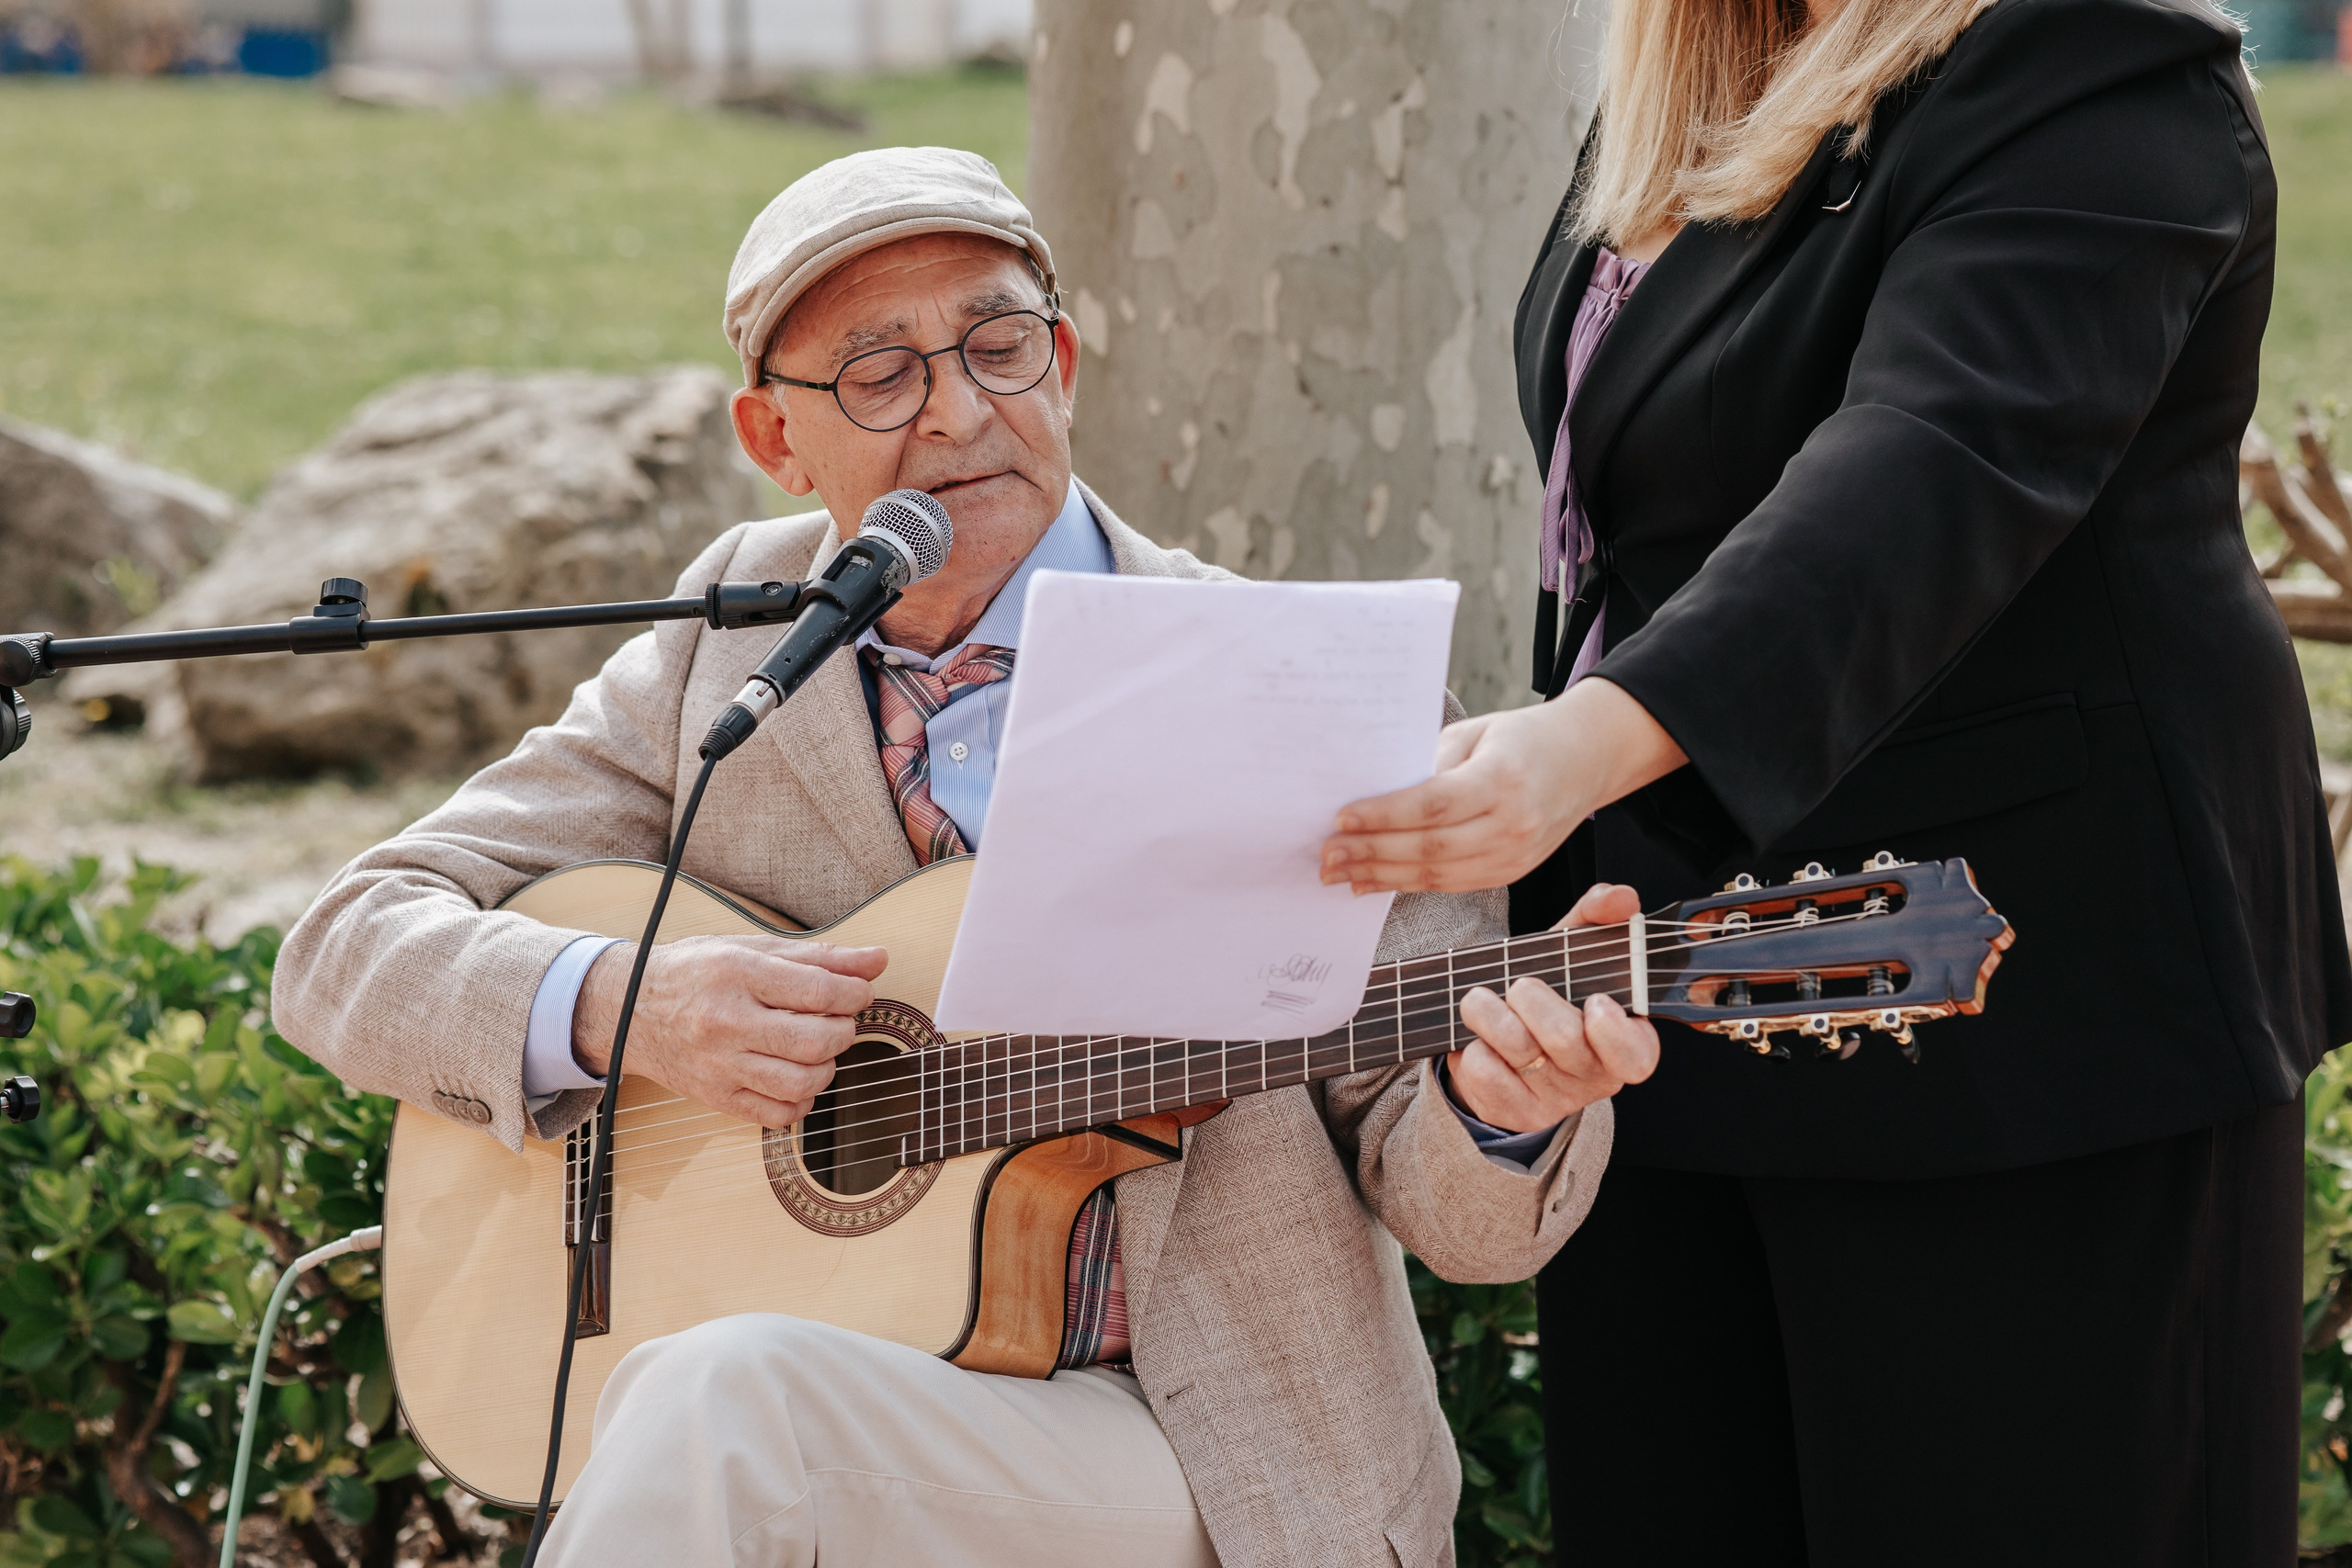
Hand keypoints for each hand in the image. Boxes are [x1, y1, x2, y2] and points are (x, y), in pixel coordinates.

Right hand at [572, 935, 887, 1128]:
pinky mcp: (716, 1097)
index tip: (859, 994)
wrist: (629, 1009)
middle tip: (839, 1022)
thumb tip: (878, 960)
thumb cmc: (697, 973)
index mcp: (738, 974)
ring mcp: (720, 1064)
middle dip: (844, 1033)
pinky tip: (798, 1079)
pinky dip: (801, 1102)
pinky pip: (776, 1115)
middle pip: (814, 1041)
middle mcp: (727, 1021)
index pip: (818, 990)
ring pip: (800, 1082)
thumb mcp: (752, 949)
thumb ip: (819, 956)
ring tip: (820, 1050)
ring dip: (827, 1068)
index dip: (855, 994)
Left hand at [1320, 677, 1685, 893]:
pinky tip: (1373, 881)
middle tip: (1327, 853)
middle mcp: (1514, 823)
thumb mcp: (1477, 732)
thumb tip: (1377, 793)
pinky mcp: (1510, 873)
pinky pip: (1451, 884)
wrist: (1584, 760)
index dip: (1385, 814)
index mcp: (1504, 778)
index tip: (1342, 817)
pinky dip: (1408, 884)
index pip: (1434, 803)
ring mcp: (1516, 855)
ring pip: (1438, 874)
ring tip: (1339, 872)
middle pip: (1431, 846)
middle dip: (1372, 853)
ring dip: (1382, 876)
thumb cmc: (1522, 738)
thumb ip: (1431, 763)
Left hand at [1447, 883, 1660, 1133]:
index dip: (1614, 1032)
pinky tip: (1477, 1039)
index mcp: (1625, 1040)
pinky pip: (1485, 1072)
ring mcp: (1554, 1099)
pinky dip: (1471, 1046)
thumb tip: (1621, 897)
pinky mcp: (1514, 1111)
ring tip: (1479, 1000)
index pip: (1636, 1055)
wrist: (1500, 1039)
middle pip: (1564, 1039)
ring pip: (1518, 1050)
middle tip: (1518, 985)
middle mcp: (1594, 1075)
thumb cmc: (1548, 992)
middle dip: (1531, 998)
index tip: (1594, 1002)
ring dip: (1488, 1012)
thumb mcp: (1571, 952)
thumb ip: (1597, 918)